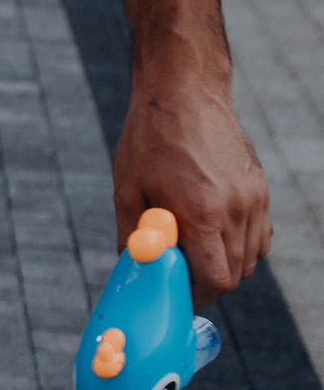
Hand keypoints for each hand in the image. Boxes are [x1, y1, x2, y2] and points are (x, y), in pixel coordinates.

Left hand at [112, 66, 270, 303]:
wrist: (184, 93)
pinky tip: (214, 237)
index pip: (216, 279)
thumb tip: (132, 268)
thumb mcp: (127, 190)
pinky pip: (260, 234)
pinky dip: (241, 246)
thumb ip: (132, 236)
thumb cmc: (150, 139)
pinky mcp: (260, 188)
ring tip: (194, 255)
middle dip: (208, 284)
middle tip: (181, 279)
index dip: (197, 296)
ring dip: (225, 265)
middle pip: (236, 273)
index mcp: (202, 212)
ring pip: (252, 257)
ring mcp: (254, 198)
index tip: (177, 296)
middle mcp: (237, 208)